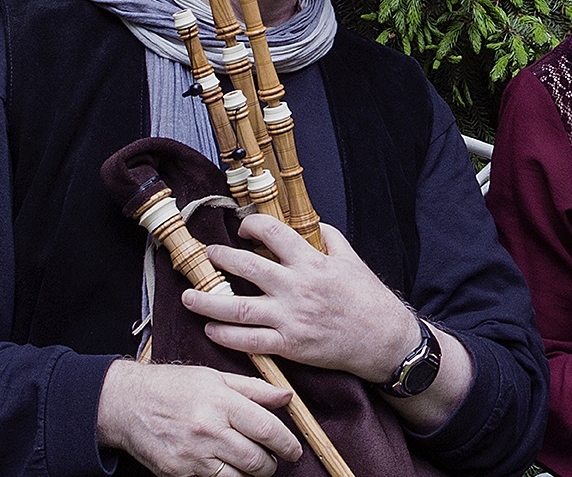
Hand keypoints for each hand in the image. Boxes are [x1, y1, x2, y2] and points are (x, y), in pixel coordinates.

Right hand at [97, 358, 301, 476]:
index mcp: (222, 403)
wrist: (127, 404)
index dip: (288, 443)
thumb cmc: (174, 386)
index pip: (267, 429)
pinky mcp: (178, 473)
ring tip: (254, 465)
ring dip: (252, 475)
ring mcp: (192, 455)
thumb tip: (287, 397)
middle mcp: (209, 430)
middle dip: (271, 464)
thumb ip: (254, 389)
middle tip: (274, 459)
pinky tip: (230, 469)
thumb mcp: (215, 377)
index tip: (295, 450)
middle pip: (255, 459)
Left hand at [181, 215, 417, 381]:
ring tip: (188, 296)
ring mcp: (290, 318)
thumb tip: (314, 226)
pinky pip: (249, 341)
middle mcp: (297, 287)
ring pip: (237, 309)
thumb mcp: (353, 261)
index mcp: (312, 262)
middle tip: (208, 255)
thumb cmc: (369, 300)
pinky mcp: (289, 345)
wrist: (383, 340)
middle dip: (221, 258)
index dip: (252, 226)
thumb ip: (331, 240)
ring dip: (207, 302)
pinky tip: (211, 330)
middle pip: (247, 267)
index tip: (243, 228)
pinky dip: (226, 336)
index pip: (273, 233)